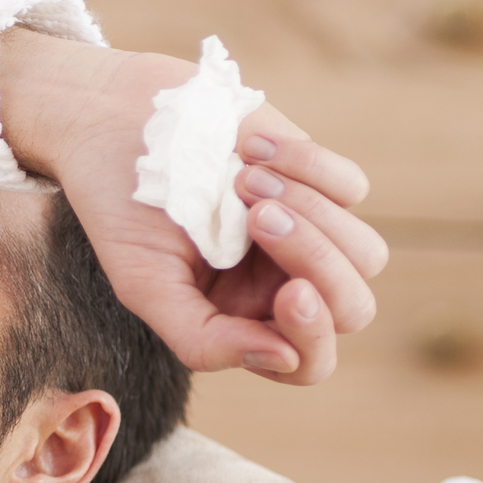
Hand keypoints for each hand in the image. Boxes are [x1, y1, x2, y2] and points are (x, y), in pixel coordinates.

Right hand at [0, 30, 387, 384]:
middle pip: (351, 309)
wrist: (117, 120)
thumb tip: (284, 359)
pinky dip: (304, 166)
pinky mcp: (320, 179)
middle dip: (317, 263)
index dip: (312, 337)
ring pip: (365, 252)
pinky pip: (350, 188)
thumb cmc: (125, 209)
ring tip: (242, 179)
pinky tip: (248, 149)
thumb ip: (203, 339)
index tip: (292, 293)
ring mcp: (309, 232)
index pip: (308, 361)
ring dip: (308, 211)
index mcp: (243, 321)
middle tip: (258, 218)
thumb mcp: (145, 285)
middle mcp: (283, 284)